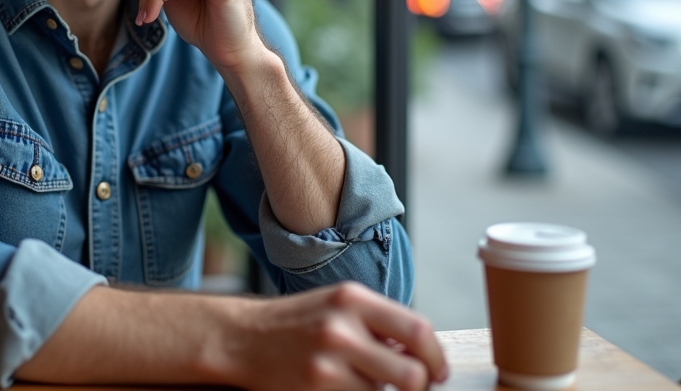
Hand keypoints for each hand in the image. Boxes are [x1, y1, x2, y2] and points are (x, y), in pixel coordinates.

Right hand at [227, 283, 448, 390]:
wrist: (243, 337)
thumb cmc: (295, 322)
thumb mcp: (336, 304)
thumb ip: (377, 322)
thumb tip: (421, 351)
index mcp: (352, 298)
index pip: (417, 329)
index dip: (436, 356)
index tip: (438, 370)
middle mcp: (342, 326)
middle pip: (412, 373)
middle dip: (420, 386)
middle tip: (415, 387)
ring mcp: (328, 360)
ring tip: (360, 378)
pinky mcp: (317, 387)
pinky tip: (341, 385)